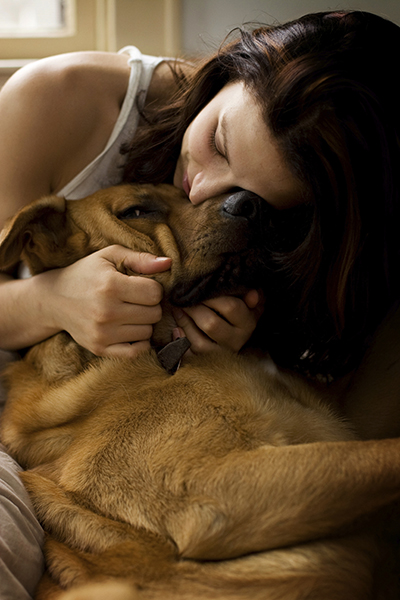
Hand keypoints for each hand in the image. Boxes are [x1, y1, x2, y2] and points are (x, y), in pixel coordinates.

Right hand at [45, 245, 170, 357]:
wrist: (54, 299)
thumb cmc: (87, 274)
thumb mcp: (110, 256)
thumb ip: (141, 259)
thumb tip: (169, 263)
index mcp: (110, 286)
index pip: (155, 293)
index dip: (154, 288)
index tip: (142, 286)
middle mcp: (106, 311)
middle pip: (154, 314)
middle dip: (150, 305)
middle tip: (136, 299)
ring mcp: (103, 333)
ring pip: (147, 332)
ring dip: (144, 322)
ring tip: (129, 312)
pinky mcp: (100, 348)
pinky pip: (136, 352)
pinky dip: (140, 342)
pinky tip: (131, 329)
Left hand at [172, 290, 263, 354]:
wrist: (237, 336)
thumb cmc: (240, 313)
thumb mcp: (249, 303)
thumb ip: (250, 296)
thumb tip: (253, 294)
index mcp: (248, 324)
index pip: (231, 307)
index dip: (213, 296)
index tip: (202, 288)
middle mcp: (236, 342)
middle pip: (212, 324)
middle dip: (195, 308)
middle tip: (185, 298)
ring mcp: (221, 354)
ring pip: (199, 342)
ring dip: (185, 323)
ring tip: (178, 309)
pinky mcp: (206, 362)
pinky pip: (190, 355)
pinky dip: (181, 341)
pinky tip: (176, 329)